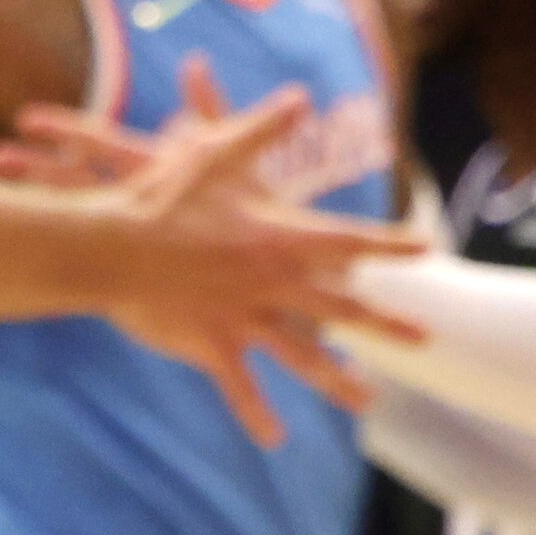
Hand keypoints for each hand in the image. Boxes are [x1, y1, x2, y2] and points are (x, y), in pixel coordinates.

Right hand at [0, 64, 421, 439]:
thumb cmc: (159, 197)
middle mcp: (273, 283)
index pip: (346, 242)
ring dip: (335, 379)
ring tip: (367, 403)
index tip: (423, 250)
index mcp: (278, 238)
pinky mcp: (210, 343)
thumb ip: (261, 127)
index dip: (386, 246)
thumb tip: (300, 96)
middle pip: (339, 306)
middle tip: (426, 338)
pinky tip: (274, 438)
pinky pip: (239, 383)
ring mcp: (244, 318)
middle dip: (386, 322)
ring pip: (300, 354)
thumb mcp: (212, 153)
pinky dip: (255, 411)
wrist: (109, 247)